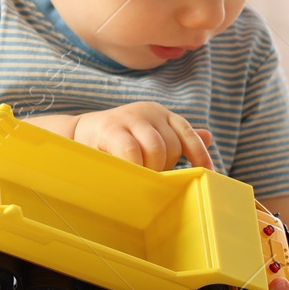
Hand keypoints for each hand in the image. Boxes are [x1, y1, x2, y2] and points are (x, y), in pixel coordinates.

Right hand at [72, 102, 213, 171]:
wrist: (80, 133)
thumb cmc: (119, 139)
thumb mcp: (150, 135)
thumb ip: (176, 138)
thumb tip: (208, 137)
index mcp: (162, 114)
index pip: (188, 133)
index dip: (199, 154)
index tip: (206, 173)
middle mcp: (150, 112)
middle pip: (172, 145)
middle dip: (165, 167)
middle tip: (150, 177)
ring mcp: (131, 118)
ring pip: (156, 149)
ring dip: (151, 169)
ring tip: (139, 176)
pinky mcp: (112, 128)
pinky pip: (132, 151)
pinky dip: (135, 166)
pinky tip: (131, 174)